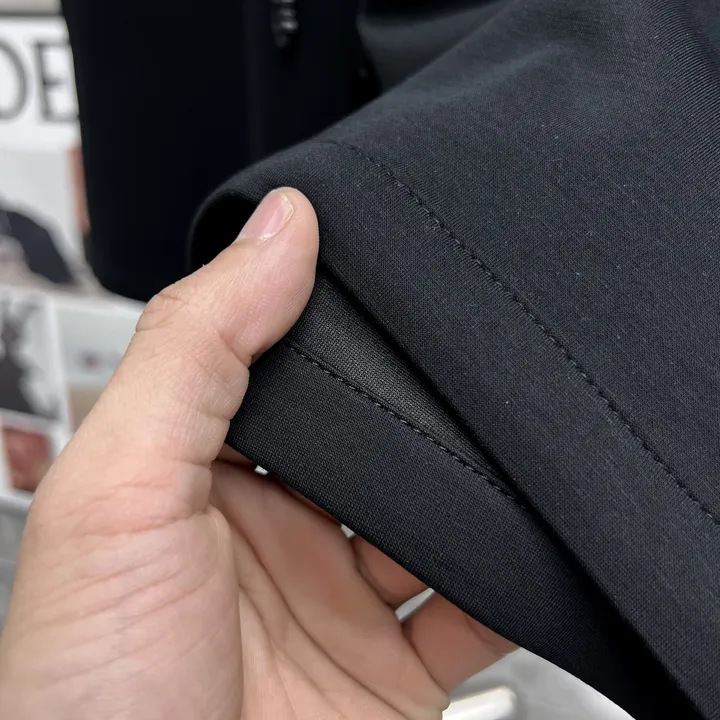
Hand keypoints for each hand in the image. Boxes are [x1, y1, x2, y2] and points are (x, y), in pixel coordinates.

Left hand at [0, 189, 514, 719]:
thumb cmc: (91, 698)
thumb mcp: (118, 490)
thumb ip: (195, 348)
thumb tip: (279, 231)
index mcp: (201, 469)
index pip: (280, 362)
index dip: (327, 315)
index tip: (385, 267)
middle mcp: (272, 527)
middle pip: (367, 435)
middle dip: (413, 403)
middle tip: (461, 361)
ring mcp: (335, 598)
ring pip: (429, 512)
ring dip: (466, 485)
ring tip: (498, 445)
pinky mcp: (390, 666)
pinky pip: (473, 605)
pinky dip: (506, 575)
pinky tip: (516, 543)